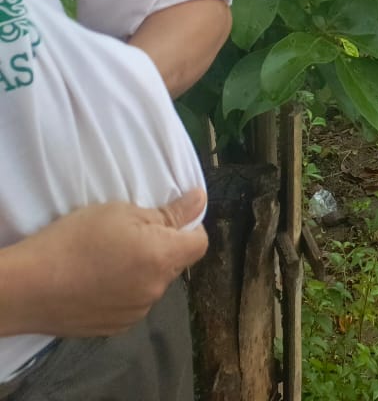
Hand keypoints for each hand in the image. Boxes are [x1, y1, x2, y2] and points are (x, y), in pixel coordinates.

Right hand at [0, 191, 208, 338]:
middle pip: (174, 264)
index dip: (189, 228)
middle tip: (127, 237)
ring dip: (142, 272)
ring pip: (152, 285)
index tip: (166, 220)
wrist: (27, 288)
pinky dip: (123, 292)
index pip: (199, 243)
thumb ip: (167, 212)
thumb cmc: (74, 241)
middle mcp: (156, 290)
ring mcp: (136, 312)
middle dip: (161, 249)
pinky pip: (132, 303)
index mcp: (162, 258)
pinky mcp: (115, 328)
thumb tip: (200, 201)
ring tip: (107, 262)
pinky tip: (96, 283)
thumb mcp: (121, 213)